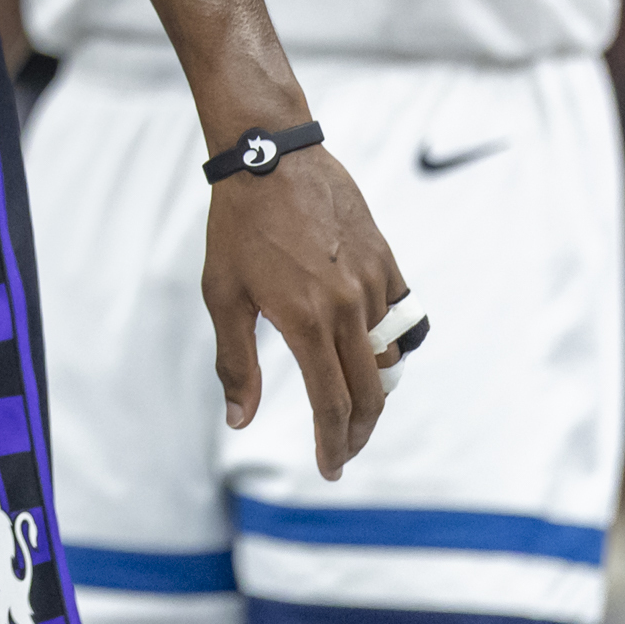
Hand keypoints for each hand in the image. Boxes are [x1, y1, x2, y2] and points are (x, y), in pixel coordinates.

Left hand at [200, 144, 405, 480]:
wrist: (270, 154)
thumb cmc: (237, 225)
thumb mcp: (222, 294)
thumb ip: (235, 363)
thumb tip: (239, 421)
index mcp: (304, 321)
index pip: (331, 405)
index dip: (333, 445)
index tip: (330, 469)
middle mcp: (347, 307)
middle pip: (370, 394)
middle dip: (358, 432)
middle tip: (342, 450)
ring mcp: (372, 283)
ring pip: (389, 358)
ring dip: (374, 389)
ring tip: (351, 403)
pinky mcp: (386, 260)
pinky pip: (402, 318)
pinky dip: (391, 342)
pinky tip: (369, 349)